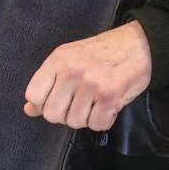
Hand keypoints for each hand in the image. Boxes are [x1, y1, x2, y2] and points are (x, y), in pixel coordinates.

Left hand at [24, 21, 151, 131]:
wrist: (139, 44)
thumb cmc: (104, 53)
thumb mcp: (70, 60)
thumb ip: (48, 84)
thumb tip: (29, 110)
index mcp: (58, 60)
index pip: (34, 96)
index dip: (45, 104)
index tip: (60, 99)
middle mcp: (72, 70)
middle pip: (53, 114)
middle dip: (67, 114)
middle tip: (82, 102)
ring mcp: (91, 82)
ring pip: (75, 122)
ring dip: (88, 117)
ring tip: (97, 100)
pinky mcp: (110, 94)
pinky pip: (97, 125)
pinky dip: (104, 120)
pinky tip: (109, 105)